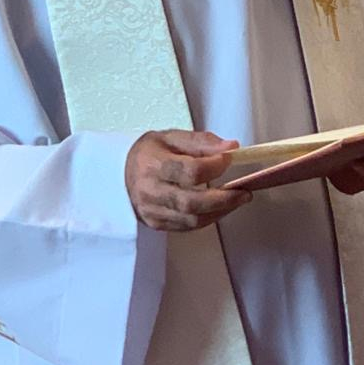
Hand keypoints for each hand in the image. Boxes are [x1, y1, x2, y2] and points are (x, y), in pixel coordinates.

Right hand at [125, 129, 251, 230]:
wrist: (119, 174)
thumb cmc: (149, 153)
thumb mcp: (171, 137)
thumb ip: (201, 142)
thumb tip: (231, 148)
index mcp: (153, 164)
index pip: (189, 171)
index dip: (214, 166)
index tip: (229, 158)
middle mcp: (151, 191)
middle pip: (192, 202)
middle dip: (224, 199)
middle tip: (244, 192)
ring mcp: (153, 211)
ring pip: (192, 219)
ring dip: (220, 211)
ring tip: (237, 199)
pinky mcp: (157, 224)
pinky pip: (187, 227)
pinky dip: (208, 218)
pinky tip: (220, 207)